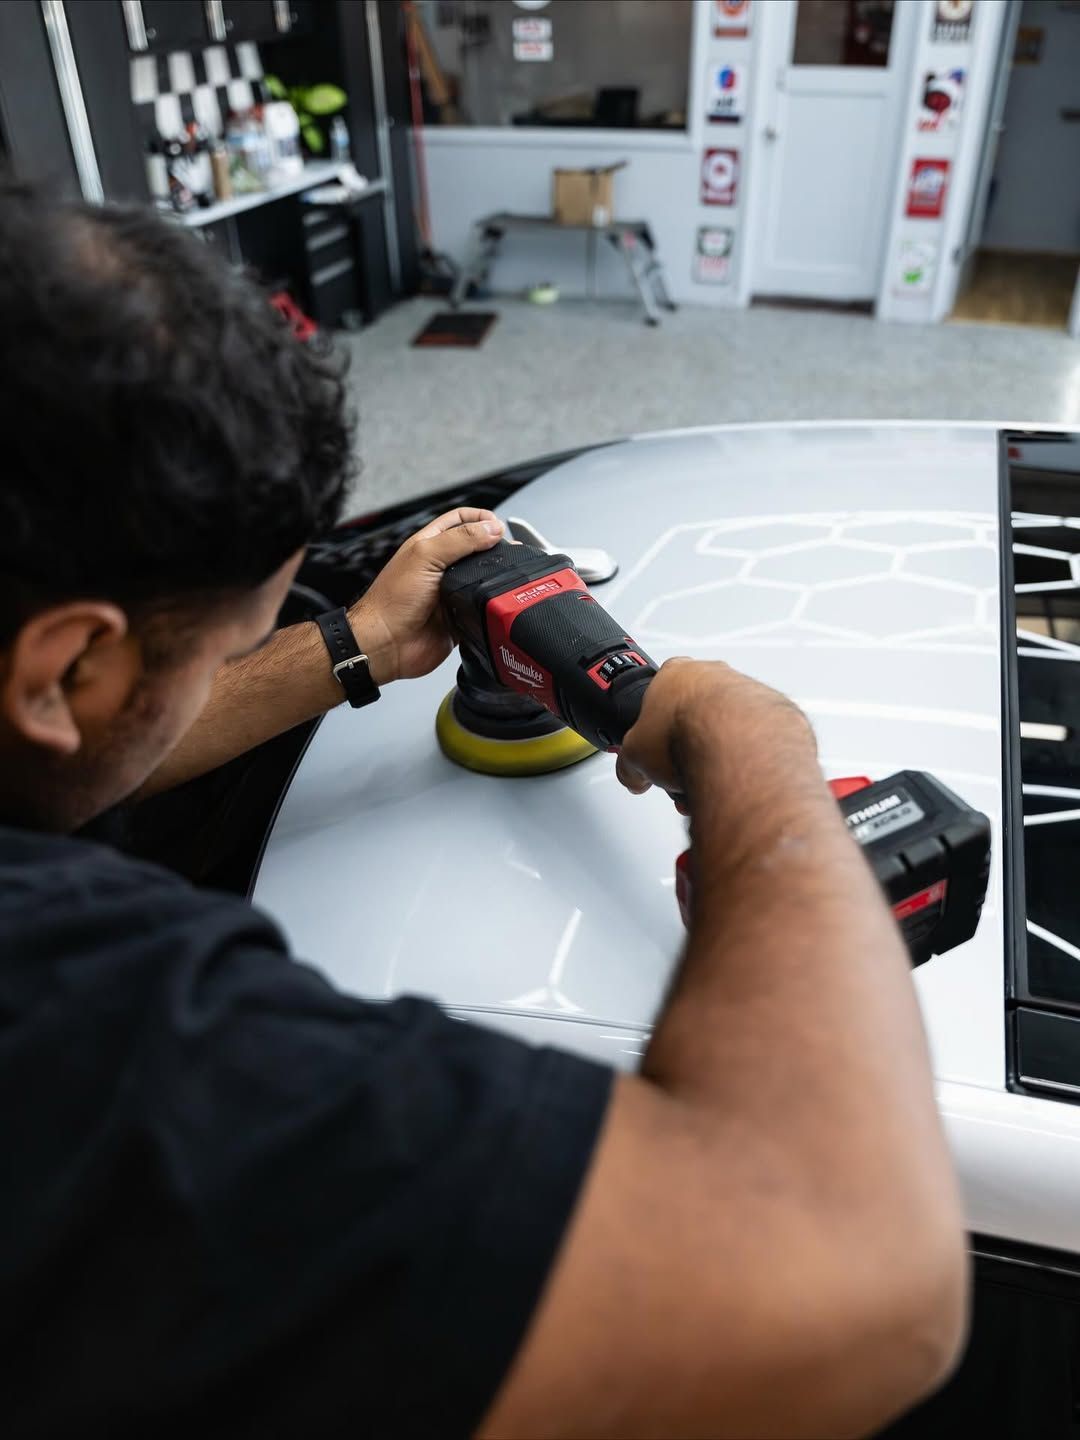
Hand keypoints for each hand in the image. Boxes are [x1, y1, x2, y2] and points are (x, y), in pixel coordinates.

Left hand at [347, 508, 503, 684]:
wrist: (387, 644)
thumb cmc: (392, 602)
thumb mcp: (425, 556)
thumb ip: (460, 539)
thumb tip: (491, 528)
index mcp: (428, 546)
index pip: (459, 520)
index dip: (479, 518)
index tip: (497, 525)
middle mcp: (440, 567)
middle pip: (475, 548)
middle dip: (493, 546)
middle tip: (507, 550)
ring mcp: (450, 592)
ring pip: (481, 578)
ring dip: (494, 576)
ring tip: (507, 572)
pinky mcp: (459, 616)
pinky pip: (481, 606)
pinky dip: (490, 604)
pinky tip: (493, 600)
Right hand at [616, 658, 813, 799]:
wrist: (739, 748)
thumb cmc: (690, 736)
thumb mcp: (633, 755)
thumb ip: (631, 763)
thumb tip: (633, 775)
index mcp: (675, 673)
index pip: (659, 696)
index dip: (655, 729)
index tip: (656, 750)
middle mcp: (715, 675)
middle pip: (697, 714)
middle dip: (690, 747)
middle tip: (683, 773)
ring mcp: (749, 691)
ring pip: (730, 728)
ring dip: (719, 755)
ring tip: (710, 782)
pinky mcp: (778, 713)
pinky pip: (759, 739)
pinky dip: (749, 759)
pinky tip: (737, 777)